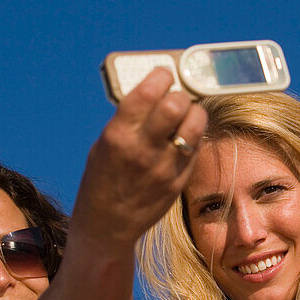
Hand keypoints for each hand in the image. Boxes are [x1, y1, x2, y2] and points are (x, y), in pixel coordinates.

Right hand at [72, 68, 206, 249]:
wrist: (106, 224)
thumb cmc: (102, 179)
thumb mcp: (105, 144)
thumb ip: (129, 119)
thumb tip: (155, 92)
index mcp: (118, 136)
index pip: (148, 92)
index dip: (161, 77)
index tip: (163, 75)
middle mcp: (143, 150)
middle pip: (177, 104)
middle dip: (179, 94)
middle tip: (175, 97)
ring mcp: (164, 168)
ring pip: (195, 124)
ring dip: (194, 113)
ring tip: (186, 115)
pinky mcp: (178, 182)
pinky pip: (197, 147)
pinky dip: (194, 136)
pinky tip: (184, 137)